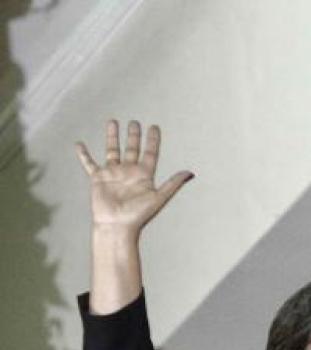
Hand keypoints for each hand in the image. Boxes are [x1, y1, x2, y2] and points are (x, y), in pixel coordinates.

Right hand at [75, 120, 192, 232]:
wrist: (117, 225)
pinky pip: (89, 163)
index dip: (153, 140)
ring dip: (112, 137)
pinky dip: (84, 154)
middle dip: (133, 135)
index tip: (154, 127)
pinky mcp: (98, 178)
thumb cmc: (138, 215)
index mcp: (144, 175)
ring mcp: (113, 174)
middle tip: (134, 122)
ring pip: (112, 150)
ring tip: (113, 122)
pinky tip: (79, 144)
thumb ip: (173, 184)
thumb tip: (190, 173)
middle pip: (132, 149)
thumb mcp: (159, 197)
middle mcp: (129, 172)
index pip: (150, 153)